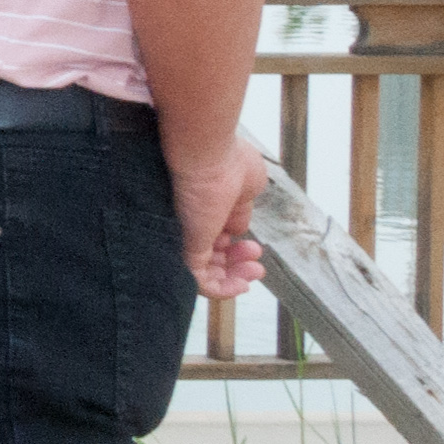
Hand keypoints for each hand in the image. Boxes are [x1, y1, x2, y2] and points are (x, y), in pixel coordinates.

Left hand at [169, 134, 267, 300]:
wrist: (206, 154)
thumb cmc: (229, 161)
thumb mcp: (248, 186)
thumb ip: (242, 209)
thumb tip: (239, 229)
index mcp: (208, 208)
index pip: (217, 238)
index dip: (237, 248)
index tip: (254, 249)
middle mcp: (194, 224)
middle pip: (212, 256)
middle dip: (238, 265)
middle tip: (256, 265)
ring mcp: (188, 237)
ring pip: (207, 271)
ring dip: (234, 279)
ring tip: (252, 273)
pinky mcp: (186, 248)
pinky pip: (200, 281)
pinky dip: (222, 290)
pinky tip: (241, 286)